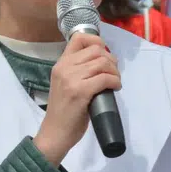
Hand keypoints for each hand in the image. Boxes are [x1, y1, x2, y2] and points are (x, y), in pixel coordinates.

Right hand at [34, 32, 120, 164]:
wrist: (55, 133)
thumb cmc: (64, 112)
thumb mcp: (66, 84)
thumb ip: (78, 71)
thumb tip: (102, 61)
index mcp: (61, 64)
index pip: (79, 38)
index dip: (97, 41)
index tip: (105, 55)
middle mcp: (64, 67)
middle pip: (96, 50)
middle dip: (111, 60)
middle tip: (113, 74)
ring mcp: (71, 79)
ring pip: (103, 63)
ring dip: (115, 72)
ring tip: (115, 82)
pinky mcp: (80, 91)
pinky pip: (105, 78)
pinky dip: (115, 82)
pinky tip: (115, 88)